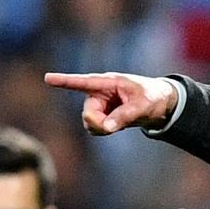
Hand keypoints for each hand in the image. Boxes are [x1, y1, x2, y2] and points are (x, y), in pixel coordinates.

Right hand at [43, 72, 177, 134]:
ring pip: (91, 122)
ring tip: (123, 122)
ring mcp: (101, 104)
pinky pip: (97, 127)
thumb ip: (125, 116)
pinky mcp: (104, 115)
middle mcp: (100, 93)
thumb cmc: (153, 97)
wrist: (161, 103)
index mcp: (108, 83)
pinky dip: (105, 130)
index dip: (65, 81)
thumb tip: (106, 128)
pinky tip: (119, 125)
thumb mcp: (143, 106)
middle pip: (89, 112)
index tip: (47, 78)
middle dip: (98, 123)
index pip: (83, 82)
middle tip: (114, 128)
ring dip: (102, 127)